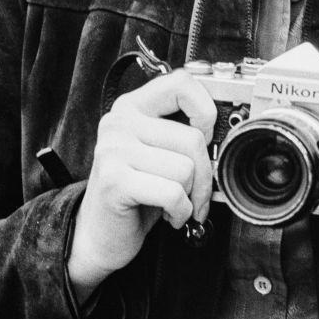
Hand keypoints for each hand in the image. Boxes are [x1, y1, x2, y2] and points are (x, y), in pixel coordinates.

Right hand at [67, 68, 216, 301]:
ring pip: (186, 168)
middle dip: (204, 174)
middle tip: (194, 190)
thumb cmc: (136, 192)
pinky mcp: (115, 181)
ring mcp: (114, 150)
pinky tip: (168, 214)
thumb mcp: (157, 152)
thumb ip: (179, 131)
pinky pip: (173, 193)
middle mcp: (120, 122)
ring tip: (174, 202)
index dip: (204, 110)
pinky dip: (180, 212)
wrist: (98, 235)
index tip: (205, 137)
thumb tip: (219, 131)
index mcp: (133, 106)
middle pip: (193, 138)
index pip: (181, 83)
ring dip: (190, 196)